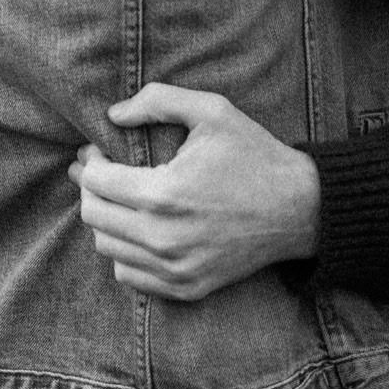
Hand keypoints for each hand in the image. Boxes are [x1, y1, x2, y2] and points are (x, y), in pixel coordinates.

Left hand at [69, 83, 321, 300]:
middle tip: (101, 171)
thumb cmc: (255, 155)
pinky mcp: (186, 288)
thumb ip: (157, 101)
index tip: (96, 150)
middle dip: (90, 189)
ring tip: (121, 198)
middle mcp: (163, 239)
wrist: (300, 208)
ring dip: (106, 220)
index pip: (94, 183)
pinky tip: (138, 229)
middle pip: (93, 217)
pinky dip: (124, 252)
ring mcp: (175, 269)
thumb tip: (113, 114)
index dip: (88, 162)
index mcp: (164, 194)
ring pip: (107, 248)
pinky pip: (129, 275)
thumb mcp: (212, 110)